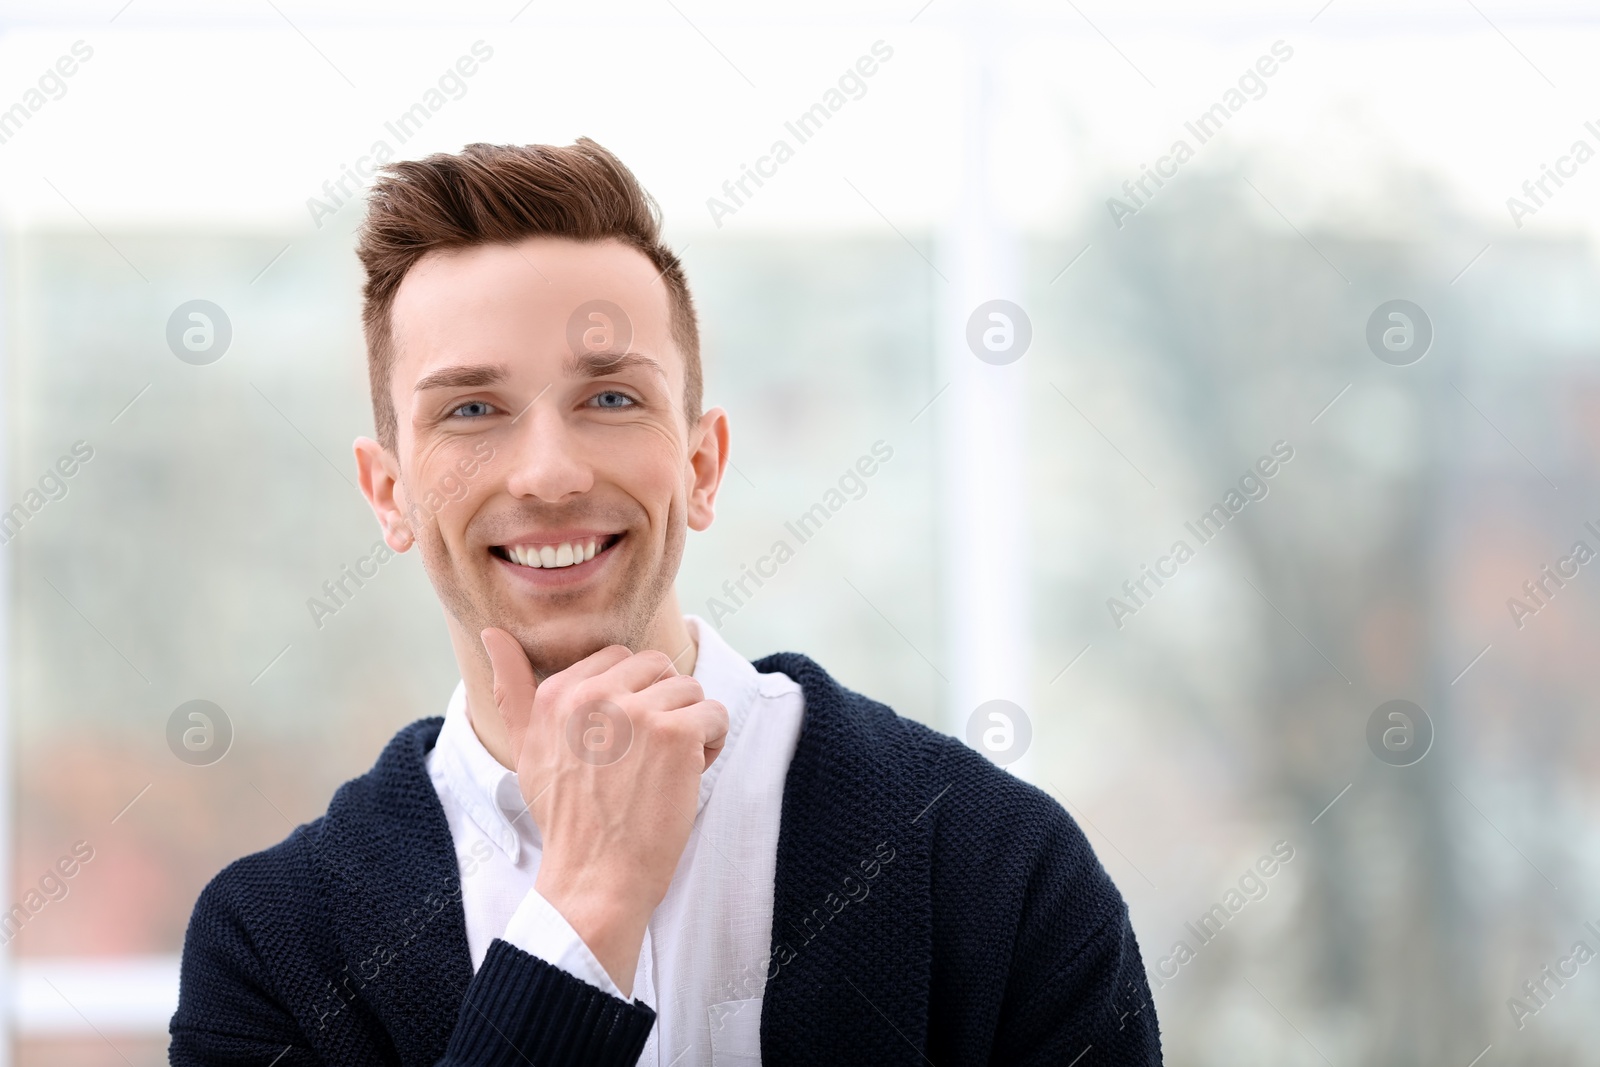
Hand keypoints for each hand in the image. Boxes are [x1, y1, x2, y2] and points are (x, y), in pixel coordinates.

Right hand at [480, 629, 727, 997]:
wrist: (595, 877)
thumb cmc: (565, 817)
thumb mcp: (526, 748)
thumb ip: (513, 688)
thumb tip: (491, 633)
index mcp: (558, 693)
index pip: (619, 658)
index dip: (632, 697)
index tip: (622, 741)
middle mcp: (594, 694)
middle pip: (658, 666)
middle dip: (664, 705)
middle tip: (648, 755)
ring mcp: (637, 712)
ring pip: (690, 689)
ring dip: (689, 727)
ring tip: (666, 767)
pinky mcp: (675, 734)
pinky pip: (715, 713)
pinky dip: (712, 744)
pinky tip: (688, 774)